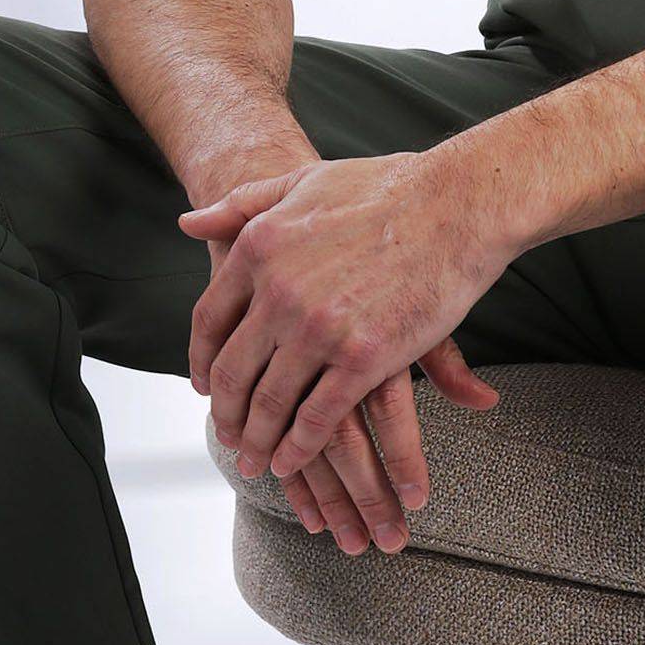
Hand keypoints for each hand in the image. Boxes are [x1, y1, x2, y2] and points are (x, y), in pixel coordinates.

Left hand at [178, 145, 507, 540]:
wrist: (456, 202)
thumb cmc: (386, 187)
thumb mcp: (302, 182)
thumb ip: (242, 204)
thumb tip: (188, 223)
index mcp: (259, 248)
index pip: (209, 320)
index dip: (201, 360)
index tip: (205, 386)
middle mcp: (278, 291)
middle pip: (233, 371)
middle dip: (227, 413)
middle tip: (228, 437)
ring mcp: (318, 327)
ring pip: (271, 402)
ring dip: (257, 440)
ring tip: (255, 462)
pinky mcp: (363, 358)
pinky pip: (317, 417)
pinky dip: (299, 447)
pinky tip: (292, 460)